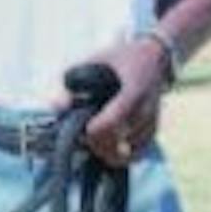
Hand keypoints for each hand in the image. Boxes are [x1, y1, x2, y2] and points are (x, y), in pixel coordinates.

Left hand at [72, 38, 170, 167]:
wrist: (155, 57)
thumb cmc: (121, 58)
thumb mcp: (96, 61)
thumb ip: (75, 81)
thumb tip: (55, 106)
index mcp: (133, 90)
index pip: (113, 120)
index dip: (94, 131)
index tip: (81, 129)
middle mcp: (146, 109)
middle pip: (120, 141)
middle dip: (97, 144)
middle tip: (82, 138)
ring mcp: (152, 121)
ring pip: (130, 151)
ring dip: (108, 151)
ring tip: (92, 141)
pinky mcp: (154, 129)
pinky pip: (138, 152)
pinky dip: (121, 154)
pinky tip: (106, 148)